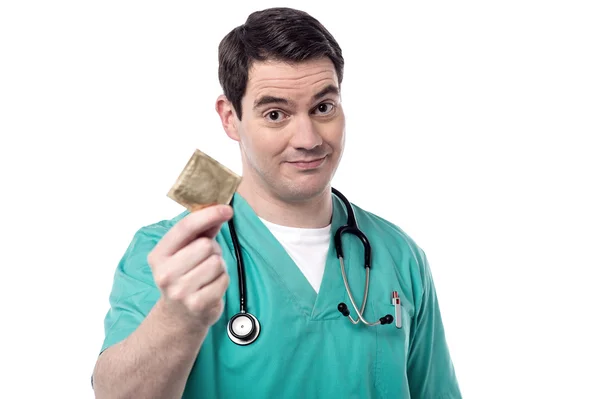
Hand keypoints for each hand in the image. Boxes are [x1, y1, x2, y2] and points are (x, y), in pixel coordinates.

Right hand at [147, 204, 232, 328]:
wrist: (178, 317)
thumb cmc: (184, 277)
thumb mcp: (184, 252)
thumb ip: (201, 231)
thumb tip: (220, 210)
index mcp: (159, 255)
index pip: (185, 227)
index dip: (209, 214)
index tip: (226, 209)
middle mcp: (165, 273)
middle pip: (206, 245)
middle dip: (213, 250)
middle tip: (205, 260)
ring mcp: (180, 291)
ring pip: (217, 262)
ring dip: (218, 266)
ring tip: (207, 275)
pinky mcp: (198, 304)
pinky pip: (224, 279)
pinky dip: (222, 281)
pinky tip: (211, 287)